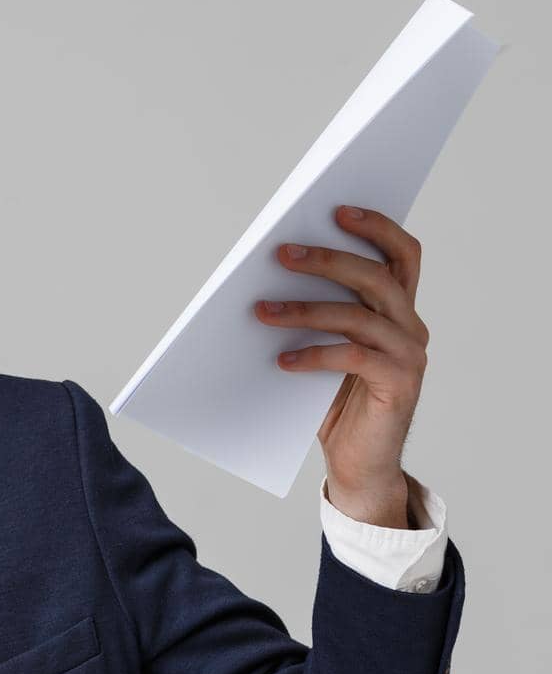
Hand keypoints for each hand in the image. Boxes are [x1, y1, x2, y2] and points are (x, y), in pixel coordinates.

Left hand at [254, 204, 428, 527]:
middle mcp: (410, 326)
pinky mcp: (398, 386)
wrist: (357, 464)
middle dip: (327, 259)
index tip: (336, 209)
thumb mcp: (320, 349)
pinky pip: (353, 357)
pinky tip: (281, 361)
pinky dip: (313, 355)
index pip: (402, 255)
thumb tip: (263, 277)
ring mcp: (409, 356)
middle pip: (376, 276)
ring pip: (359, 314)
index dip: (376, 227)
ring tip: (262, 310)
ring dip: (305, 307)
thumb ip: (311, 314)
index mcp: (398, 309)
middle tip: (281, 253)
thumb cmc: (333, 401)